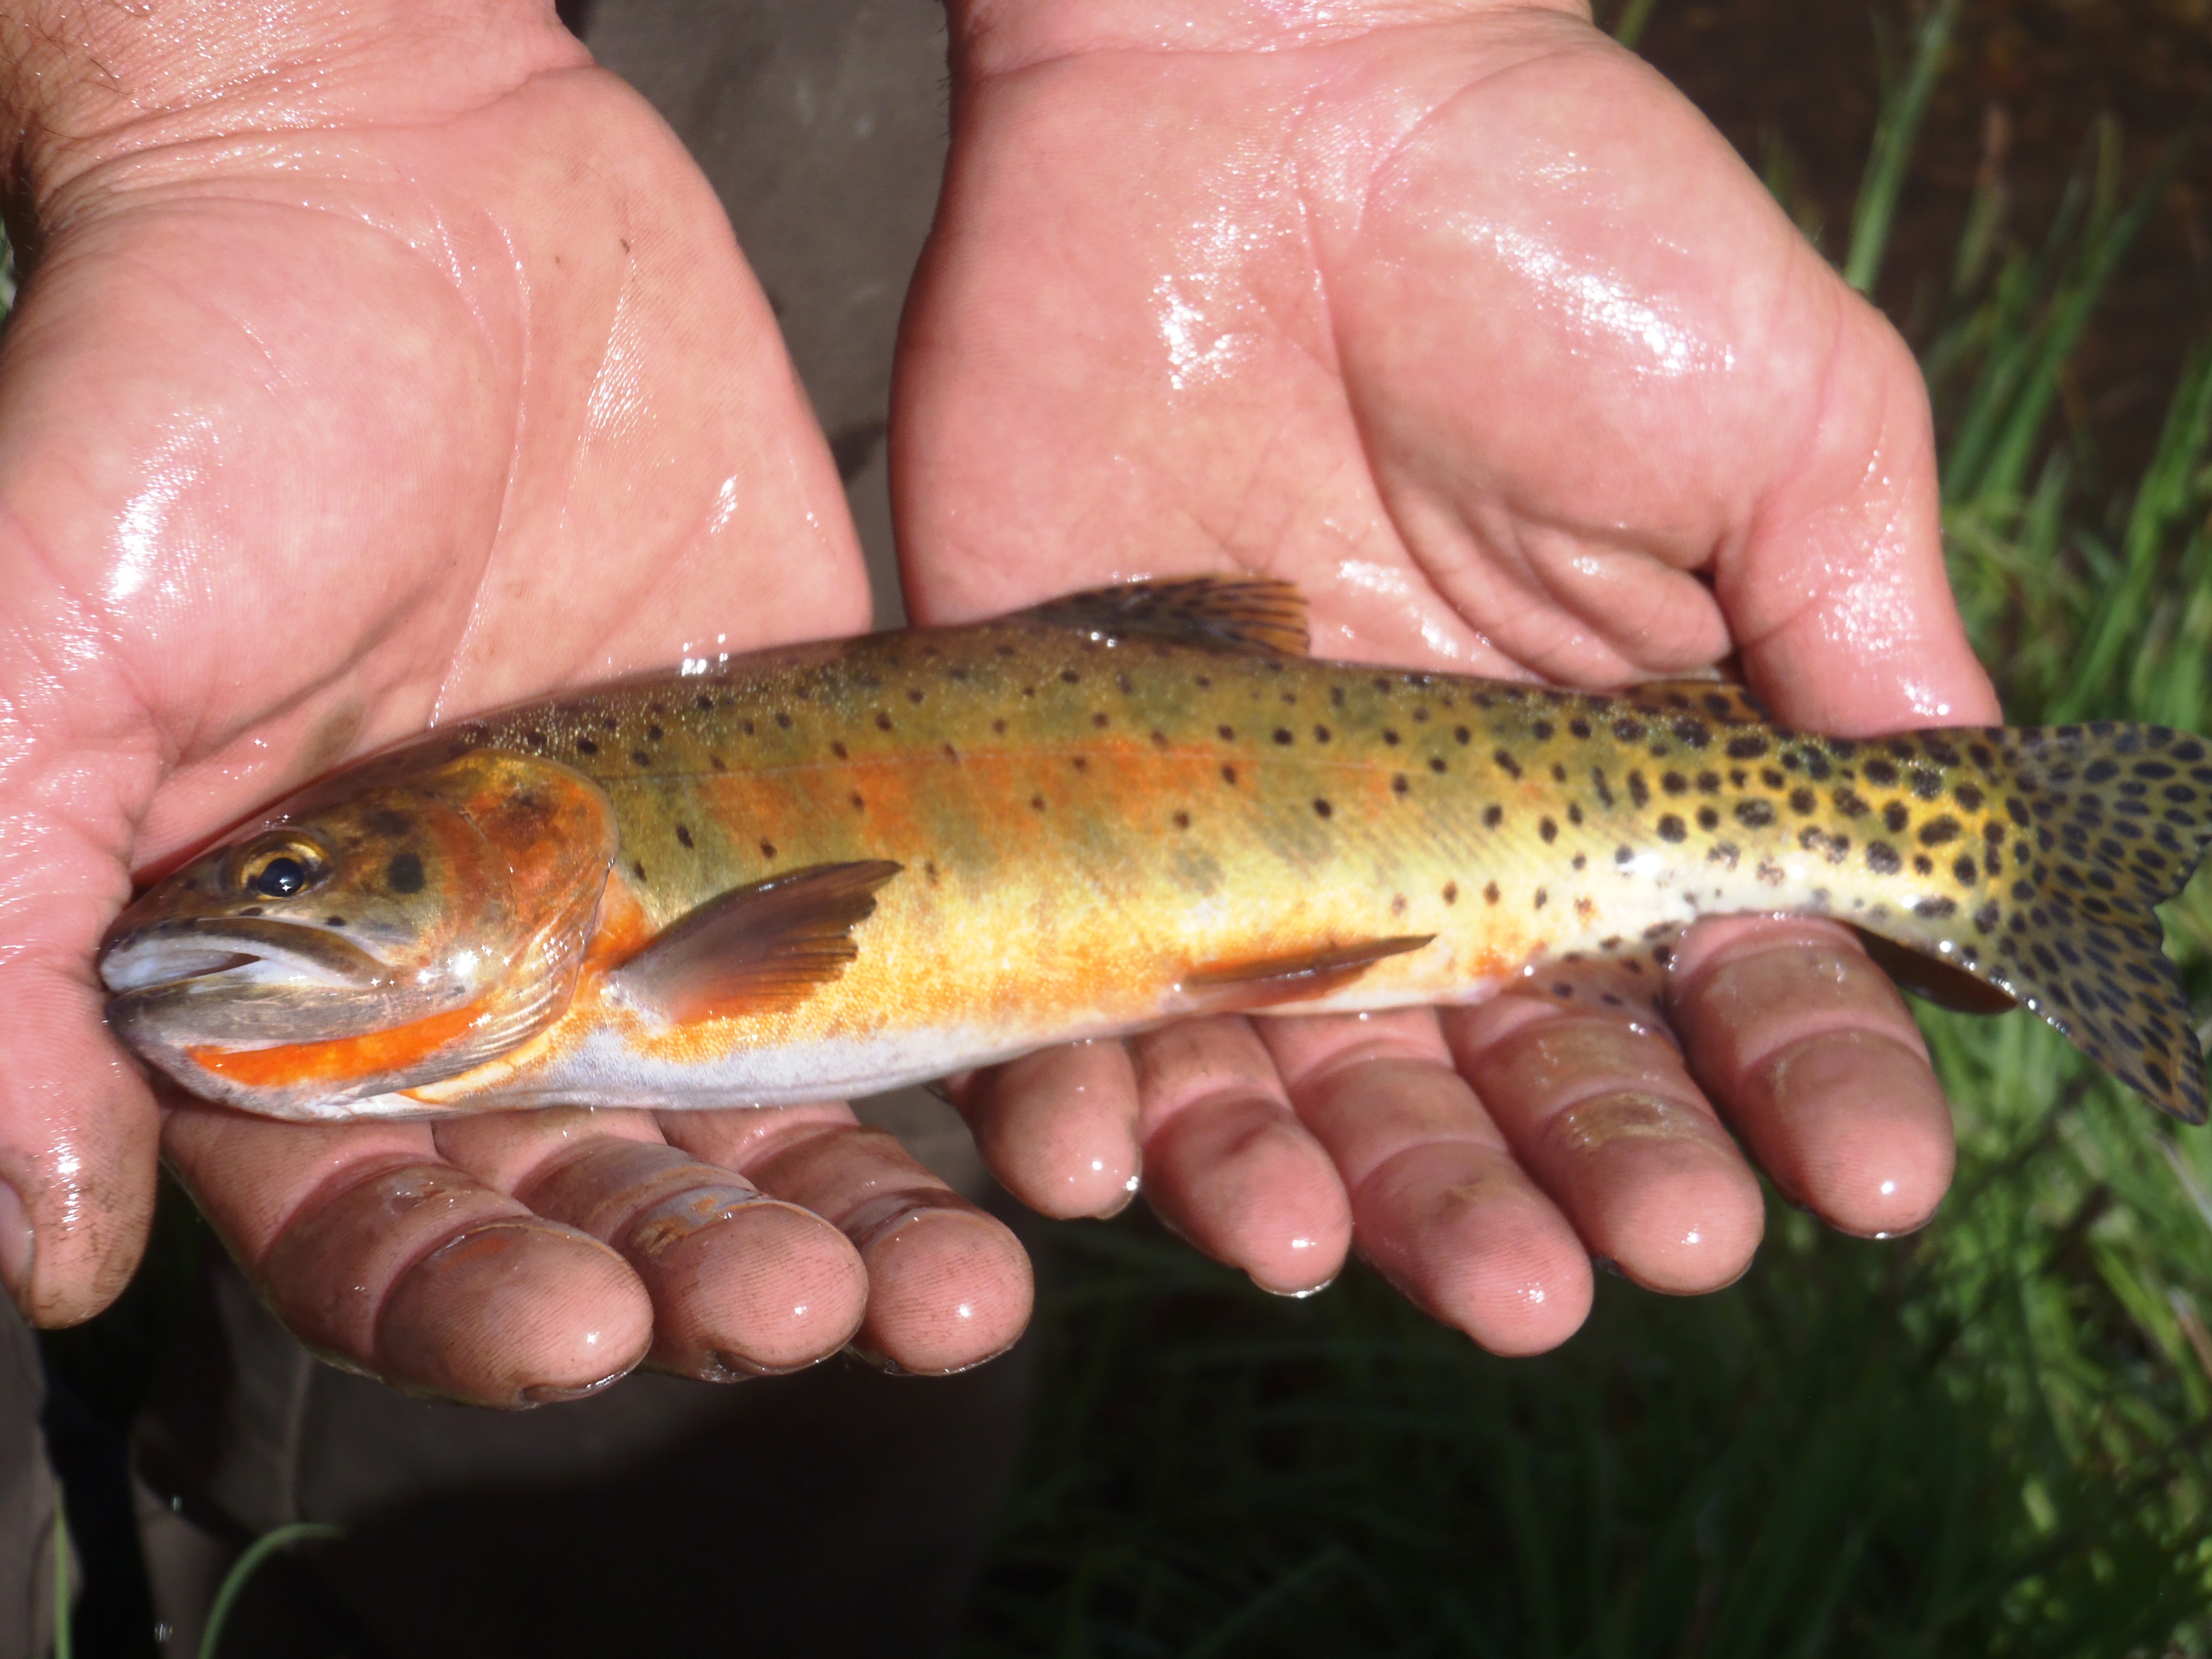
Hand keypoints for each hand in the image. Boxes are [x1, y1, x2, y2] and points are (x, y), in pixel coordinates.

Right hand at [0, 0, 1027, 1396]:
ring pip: (770, 1117)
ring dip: (863, 1225)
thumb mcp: (40, 663)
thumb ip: (9, 950)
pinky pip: (897, 956)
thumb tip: (39, 1240)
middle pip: (607, 1198)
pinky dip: (968, 1061)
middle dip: (706, 1278)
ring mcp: (661, 887)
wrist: (403, 189)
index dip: (472, 1299)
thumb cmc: (181, 408)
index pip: (376, 1223)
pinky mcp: (800, 785)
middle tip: (813, 1316)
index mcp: (297, 989)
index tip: (584, 1332)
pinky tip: (1046, 1145)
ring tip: (962, 1298)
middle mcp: (488, 971)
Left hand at [894, 0, 1998, 1350]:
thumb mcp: (1785, 418)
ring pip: (1303, 1087)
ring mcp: (1251, 835)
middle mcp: (1439, 838)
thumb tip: (1972, 851)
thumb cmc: (1554, 229)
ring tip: (1401, 1263)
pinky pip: (1077, 1002)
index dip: (1803, 1086)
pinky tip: (1140, 1177)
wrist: (1254, 101)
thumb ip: (1862, 644)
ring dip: (1360, 1197)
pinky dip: (1102, 1107)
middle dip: (1579, 1181)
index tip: (1870, 1180)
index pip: (1725, 984)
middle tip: (1632, 1256)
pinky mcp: (1076, 795)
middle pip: (1511, 1075)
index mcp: (1619, 772)